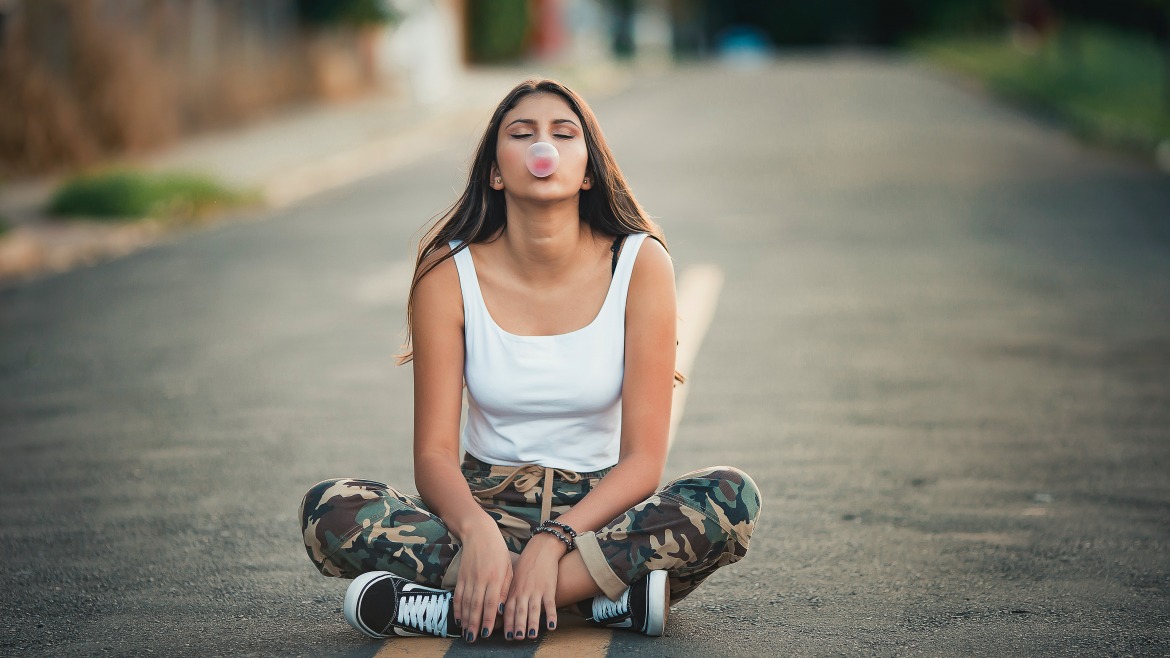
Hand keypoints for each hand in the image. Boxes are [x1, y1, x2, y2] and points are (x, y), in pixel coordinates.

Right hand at [453, 516, 512, 642]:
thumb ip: (505, 588)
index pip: (491, 602)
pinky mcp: (460, 576)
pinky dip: (457, 608)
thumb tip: (501, 609)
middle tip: (473, 639)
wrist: (479, 533)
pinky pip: (458, 595)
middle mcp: (481, 579)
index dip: (488, 619)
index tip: (486, 633)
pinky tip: (458, 619)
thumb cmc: (498, 551)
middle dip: (474, 624)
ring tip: (466, 633)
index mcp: (496, 577)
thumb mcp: (508, 567)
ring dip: (465, 619)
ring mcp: (469, 578)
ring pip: (466, 602)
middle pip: (476, 605)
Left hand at [504, 532, 565, 639]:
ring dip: (532, 623)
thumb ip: (508, 594)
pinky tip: (551, 626)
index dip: (507, 623)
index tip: (506, 636)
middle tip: (516, 638)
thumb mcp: (513, 578)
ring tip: (531, 636)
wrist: (541, 549)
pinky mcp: (549, 588)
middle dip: (517, 626)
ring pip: (533, 609)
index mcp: (514, 590)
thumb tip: (500, 610)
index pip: (508, 610)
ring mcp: (536, 590)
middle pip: (520, 611)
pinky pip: (550, 604)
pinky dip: (551, 615)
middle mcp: (523, 591)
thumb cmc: (526, 565)